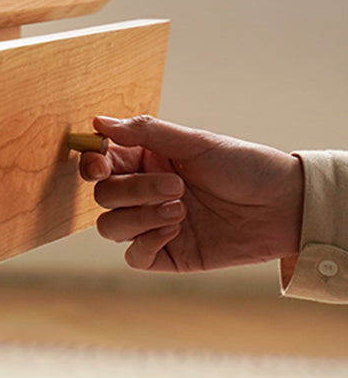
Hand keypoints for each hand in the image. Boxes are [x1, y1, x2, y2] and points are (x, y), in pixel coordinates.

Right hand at [78, 115, 303, 271]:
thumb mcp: (196, 143)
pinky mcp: (167, 255)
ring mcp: (153, 226)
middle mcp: (145, 194)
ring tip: (181, 209)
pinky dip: (147, 242)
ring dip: (140, 216)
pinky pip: (133, 256)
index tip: (101, 165)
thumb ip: (145, 132)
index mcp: (148, 163)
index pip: (102, 165)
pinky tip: (175, 230)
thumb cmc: (246, 168)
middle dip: (134, 191)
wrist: (285, 206)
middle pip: (103, 197)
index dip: (93, 165)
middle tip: (177, 186)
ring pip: (110, 227)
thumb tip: (100, 121)